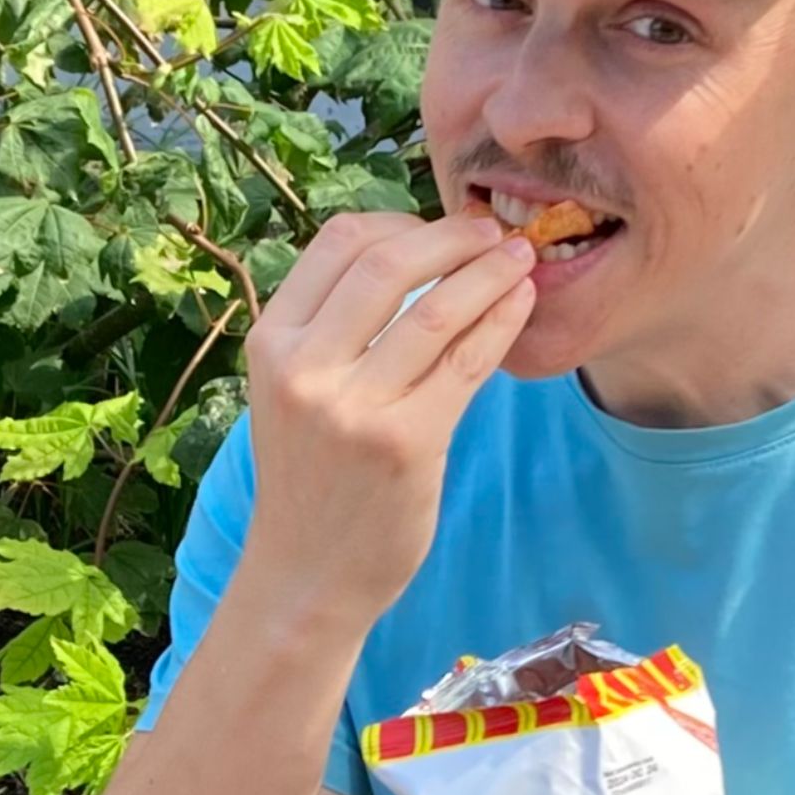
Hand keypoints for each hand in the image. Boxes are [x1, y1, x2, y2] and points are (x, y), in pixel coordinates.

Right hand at [236, 211, 535, 624]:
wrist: (306, 573)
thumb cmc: (311, 477)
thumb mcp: (292, 392)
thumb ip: (331, 328)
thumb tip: (409, 254)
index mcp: (272, 342)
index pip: (338, 242)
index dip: (400, 221)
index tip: (439, 228)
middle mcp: (304, 369)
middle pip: (389, 262)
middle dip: (453, 236)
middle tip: (494, 231)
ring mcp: (354, 408)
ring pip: (435, 309)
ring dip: (489, 272)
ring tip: (521, 257)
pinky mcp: (406, 444)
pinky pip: (466, 362)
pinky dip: (501, 322)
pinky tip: (522, 304)